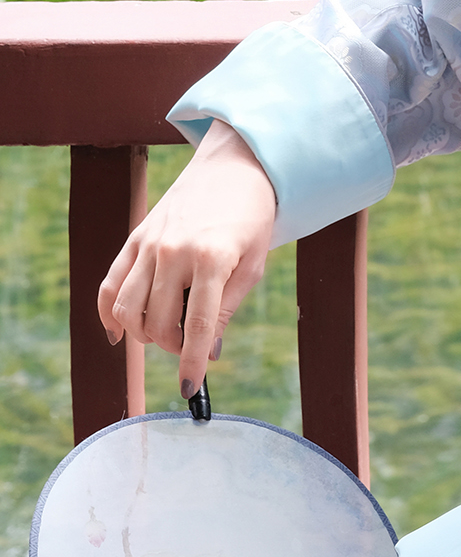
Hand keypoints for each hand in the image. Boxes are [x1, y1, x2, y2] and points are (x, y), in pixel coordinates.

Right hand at [97, 119, 276, 395]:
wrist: (234, 167)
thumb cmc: (251, 219)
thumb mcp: (253, 265)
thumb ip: (227, 308)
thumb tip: (206, 353)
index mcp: (211, 258)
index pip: (196, 327)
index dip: (192, 363)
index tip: (190, 389)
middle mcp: (173, 251)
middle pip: (158, 324)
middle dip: (173, 346)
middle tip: (190, 343)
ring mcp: (149, 244)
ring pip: (128, 311)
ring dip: (143, 335)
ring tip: (165, 332)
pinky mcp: (134, 238)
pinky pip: (110, 286)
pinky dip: (109, 315)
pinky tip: (119, 332)